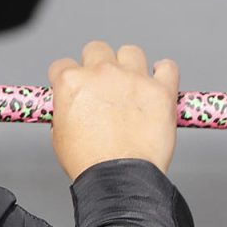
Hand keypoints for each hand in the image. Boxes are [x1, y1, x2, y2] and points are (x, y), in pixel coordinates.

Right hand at [48, 41, 178, 180]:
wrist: (119, 177)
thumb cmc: (89, 161)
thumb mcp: (59, 133)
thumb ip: (64, 110)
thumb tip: (72, 108)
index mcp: (71, 82)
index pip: (63, 65)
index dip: (68, 77)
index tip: (75, 87)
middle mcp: (101, 73)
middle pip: (96, 49)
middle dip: (97, 63)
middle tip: (102, 83)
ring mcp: (133, 79)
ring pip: (131, 51)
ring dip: (129, 64)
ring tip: (132, 81)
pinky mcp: (161, 90)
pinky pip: (168, 67)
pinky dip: (164, 72)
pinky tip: (159, 80)